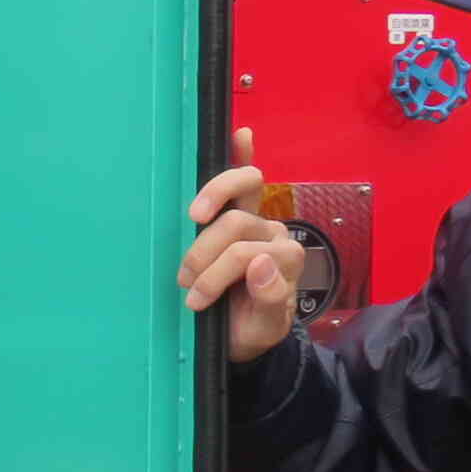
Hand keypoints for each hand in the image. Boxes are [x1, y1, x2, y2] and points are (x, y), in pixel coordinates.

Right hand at [178, 129, 307, 365]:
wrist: (244, 336)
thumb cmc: (252, 331)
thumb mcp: (264, 330)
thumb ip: (271, 300)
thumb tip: (259, 263)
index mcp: (285, 260)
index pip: (247, 253)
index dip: (217, 274)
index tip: (195, 300)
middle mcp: (273, 233)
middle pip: (236, 224)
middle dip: (204, 255)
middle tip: (186, 284)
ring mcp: (256, 220)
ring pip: (234, 199)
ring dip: (201, 231)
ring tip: (185, 265)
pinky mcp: (236, 213)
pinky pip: (245, 179)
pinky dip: (242, 154)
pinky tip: (241, 135)